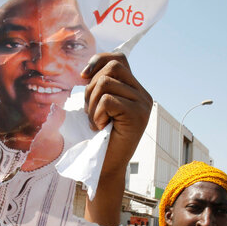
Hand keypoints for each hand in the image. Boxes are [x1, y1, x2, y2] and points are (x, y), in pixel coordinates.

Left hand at [82, 53, 151, 175]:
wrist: (106, 166)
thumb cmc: (98, 137)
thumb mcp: (97, 106)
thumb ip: (99, 87)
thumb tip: (86, 70)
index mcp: (134, 89)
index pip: (119, 59)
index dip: (99, 60)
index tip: (83, 76)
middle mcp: (142, 94)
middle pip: (112, 67)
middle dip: (91, 87)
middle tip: (90, 111)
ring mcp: (143, 104)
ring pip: (107, 82)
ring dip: (92, 103)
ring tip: (95, 121)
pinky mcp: (137, 115)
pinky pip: (108, 100)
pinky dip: (97, 114)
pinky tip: (100, 127)